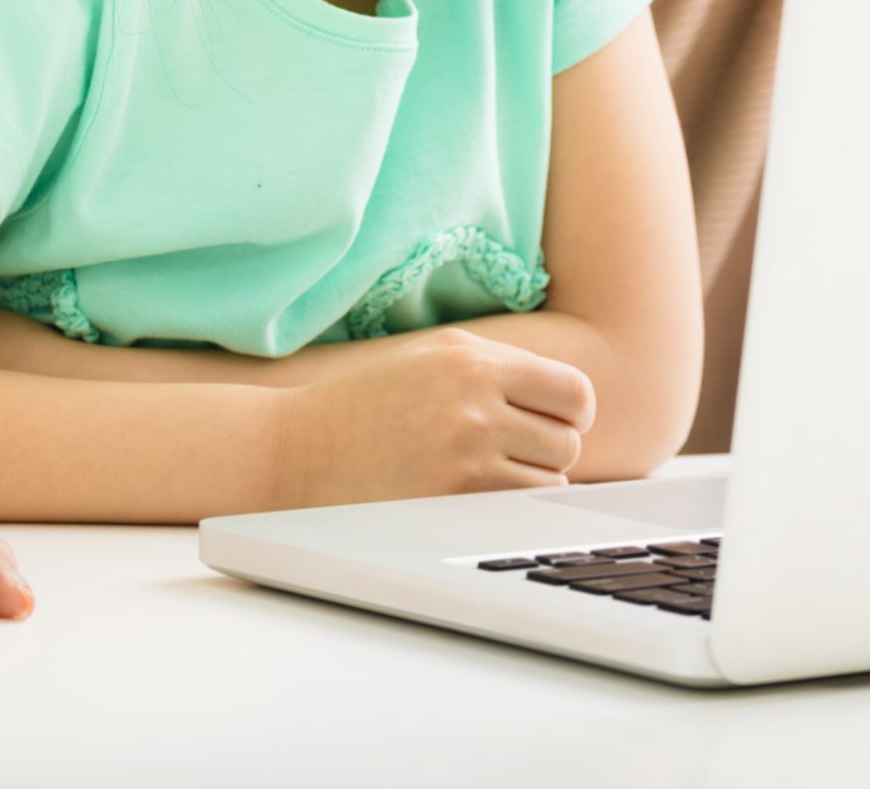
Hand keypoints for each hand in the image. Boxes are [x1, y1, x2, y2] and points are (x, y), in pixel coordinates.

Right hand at [274, 327, 596, 507]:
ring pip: (549, 480)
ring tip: (483, 476)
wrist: (294, 451)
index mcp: (473, 359)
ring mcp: (464, 450)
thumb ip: (500, 371)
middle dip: (549, 452)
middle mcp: (475, 398)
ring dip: (528, 483)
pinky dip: (506, 509)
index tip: (555, 425)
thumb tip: (571, 408)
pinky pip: (516, 510)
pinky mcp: (450, 497)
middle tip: (511, 455)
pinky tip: (470, 497)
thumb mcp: (432, 358)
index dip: (573, 414)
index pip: (575, 391)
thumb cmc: (367, 406)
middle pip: (568, 441)